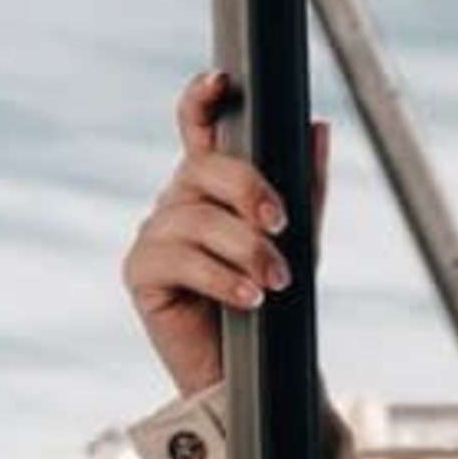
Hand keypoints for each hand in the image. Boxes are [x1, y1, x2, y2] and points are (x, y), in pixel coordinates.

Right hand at [124, 62, 333, 394]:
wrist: (256, 377)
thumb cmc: (273, 305)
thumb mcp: (299, 241)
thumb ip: (306, 187)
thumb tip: (316, 127)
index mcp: (210, 186)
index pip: (197, 128)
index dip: (202, 99)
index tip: (221, 82)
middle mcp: (178, 201)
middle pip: (204, 168)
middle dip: (248, 189)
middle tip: (283, 225)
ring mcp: (155, 235)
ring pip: (196, 218)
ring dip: (245, 249)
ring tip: (276, 282)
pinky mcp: (141, 272)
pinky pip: (180, 259)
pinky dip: (221, 277)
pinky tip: (250, 298)